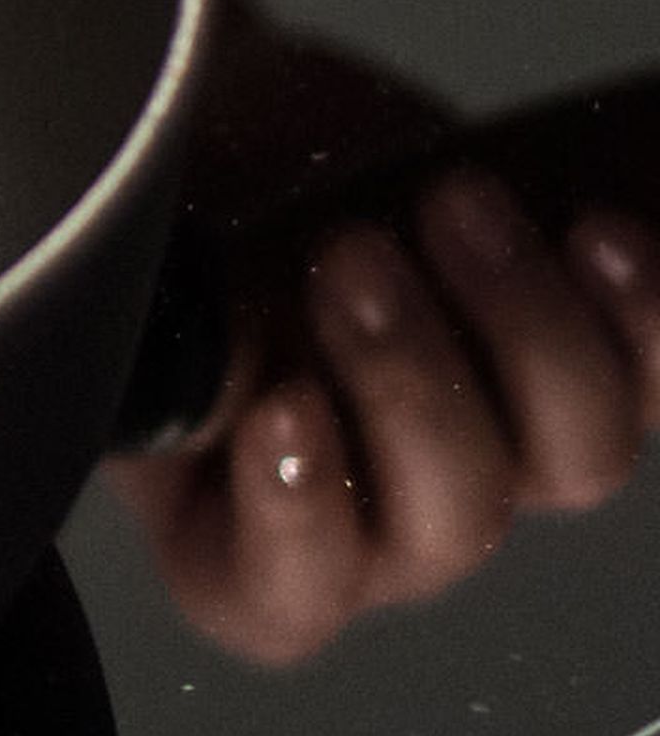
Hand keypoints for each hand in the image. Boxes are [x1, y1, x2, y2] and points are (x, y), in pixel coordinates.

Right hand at [111, 171, 659, 661]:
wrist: (254, 145)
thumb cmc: (177, 223)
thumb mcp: (127, 290)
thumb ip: (159, 349)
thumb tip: (224, 368)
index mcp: (241, 538)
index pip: (287, 591)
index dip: (300, 519)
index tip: (283, 407)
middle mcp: (387, 528)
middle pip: (451, 524)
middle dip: (406, 379)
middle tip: (349, 255)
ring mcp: (500, 463)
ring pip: (574, 460)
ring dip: (522, 326)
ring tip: (457, 206)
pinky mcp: (581, 381)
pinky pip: (655, 385)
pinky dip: (638, 311)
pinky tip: (591, 231)